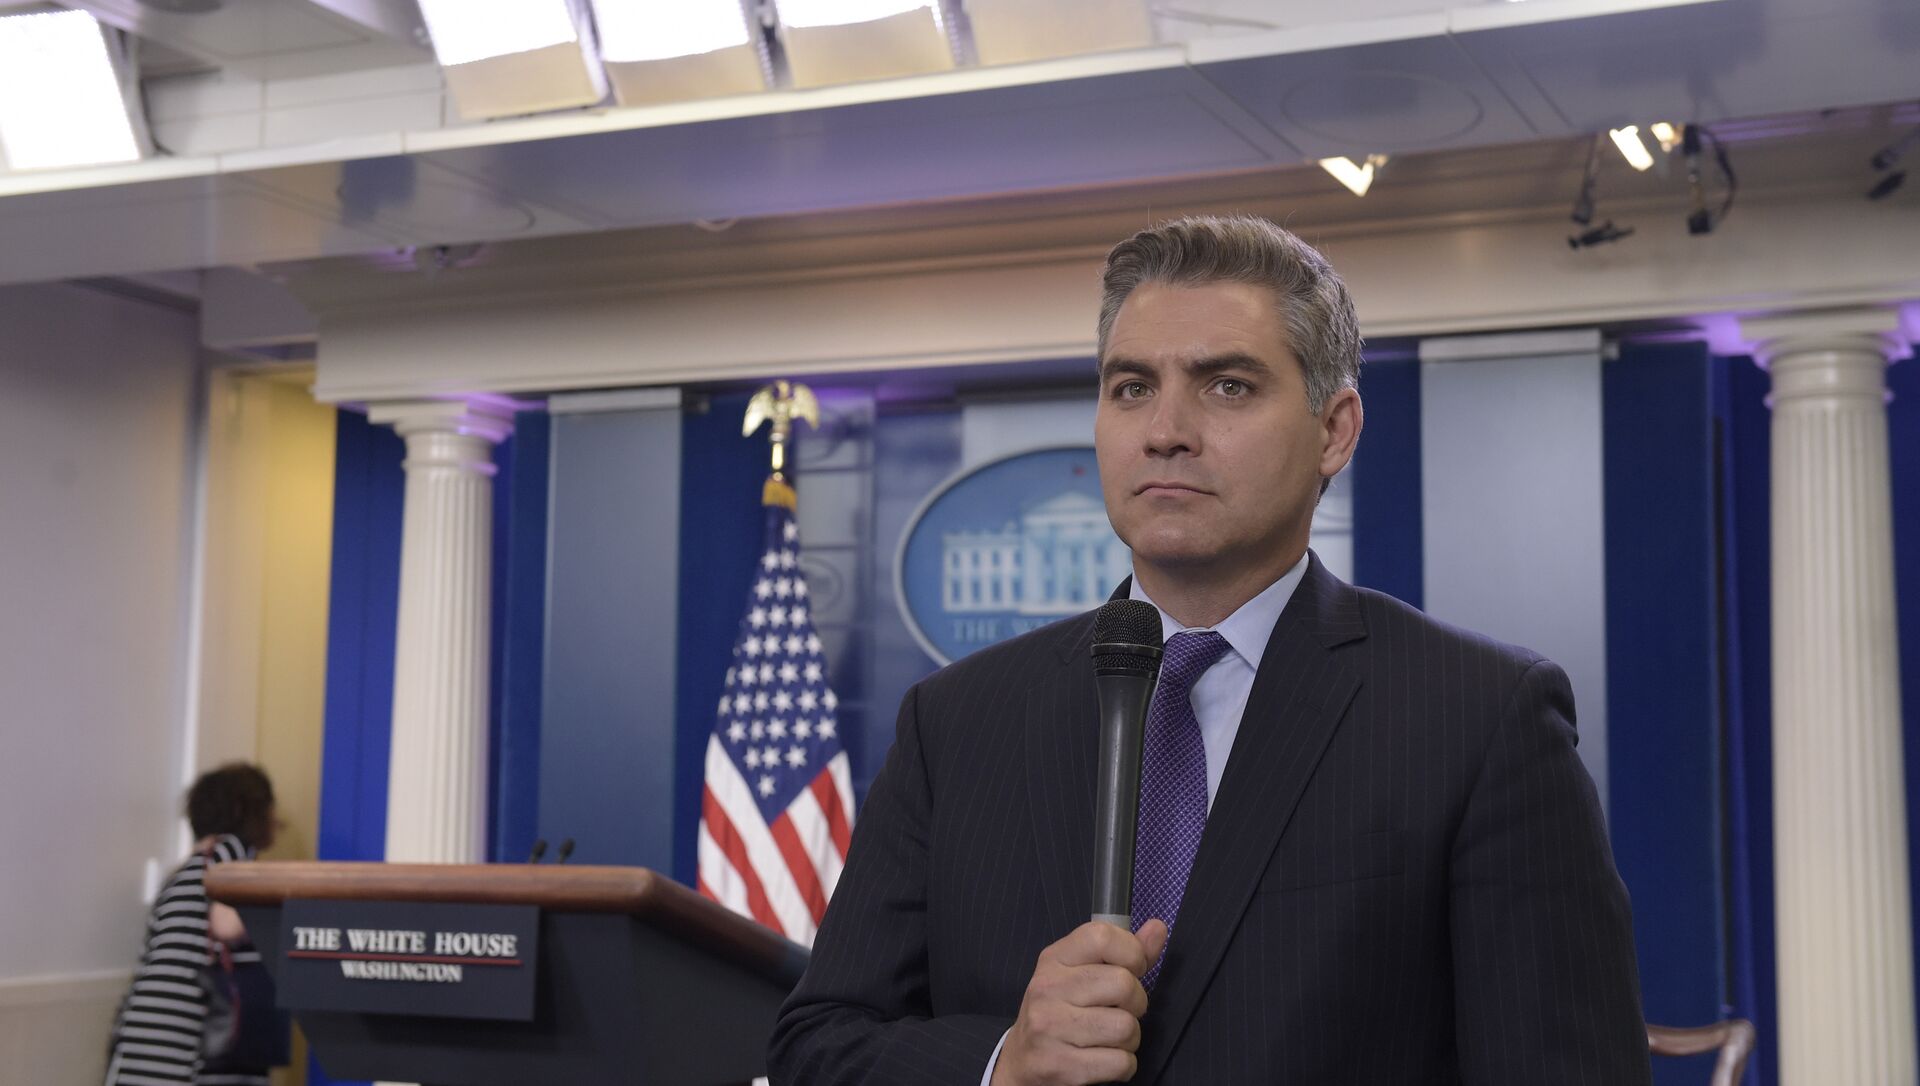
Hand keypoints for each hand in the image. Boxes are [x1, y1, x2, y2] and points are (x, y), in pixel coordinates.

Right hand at [990, 918, 1168, 1085]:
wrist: (1022, 1060)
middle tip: (1120, 1011)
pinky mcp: (1060, 1065)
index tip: (1131, 970)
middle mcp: (1048, 988)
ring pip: (1126, 1027)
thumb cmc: (1060, 1012)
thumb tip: (1158, 928)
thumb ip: (1124, 952)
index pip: (1103, 937)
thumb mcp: (1082, 973)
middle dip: (1136, 1003)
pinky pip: (1120, 1063)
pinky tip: (1104, 1059)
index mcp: (1055, 959)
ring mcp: (1050, 1027)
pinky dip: (1122, 1065)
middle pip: (1124, 985)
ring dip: (1129, 1038)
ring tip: (1110, 1038)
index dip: (1132, 953)